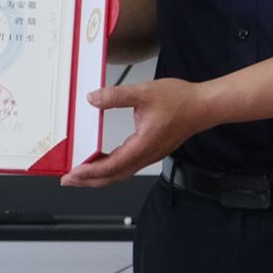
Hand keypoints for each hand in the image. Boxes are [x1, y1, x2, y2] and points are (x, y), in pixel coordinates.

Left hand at [61, 76, 213, 187]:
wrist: (203, 106)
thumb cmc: (181, 101)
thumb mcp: (144, 92)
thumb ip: (116, 96)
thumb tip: (93, 99)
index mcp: (143, 145)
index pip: (112, 166)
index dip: (90, 171)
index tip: (73, 173)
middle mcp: (146, 155)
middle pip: (113, 176)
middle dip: (89, 180)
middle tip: (68, 180)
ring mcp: (150, 155)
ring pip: (120, 173)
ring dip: (99, 176)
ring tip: (81, 174)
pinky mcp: (151, 151)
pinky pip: (127, 166)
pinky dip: (111, 168)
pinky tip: (102, 161)